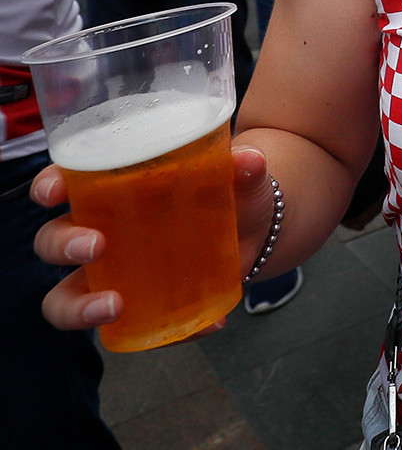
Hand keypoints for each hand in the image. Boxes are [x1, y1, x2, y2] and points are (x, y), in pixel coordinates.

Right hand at [32, 146, 277, 331]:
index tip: (54, 191)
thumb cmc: (231, 192)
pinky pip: (134, 331)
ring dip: (79, 307)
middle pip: (53, 241)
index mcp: (112, 189)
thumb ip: (245, 169)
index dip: (49, 186)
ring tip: (114, 306)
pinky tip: (205, 326)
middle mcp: (100, 232)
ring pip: (67, 297)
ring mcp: (114, 274)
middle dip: (63, 244)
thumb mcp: (241, 178)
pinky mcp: (140, 306)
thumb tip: (250, 161)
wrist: (257, 228)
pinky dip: (169, 336)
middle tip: (95, 246)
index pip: (63, 184)